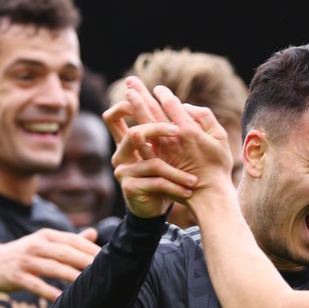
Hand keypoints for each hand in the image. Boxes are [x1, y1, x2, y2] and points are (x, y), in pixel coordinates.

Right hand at [0, 227, 99, 299]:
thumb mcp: (44, 243)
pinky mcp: (16, 276)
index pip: (74, 241)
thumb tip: (94, 233)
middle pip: (66, 253)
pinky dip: (48, 291)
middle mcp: (37, 245)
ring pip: (53, 268)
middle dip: (86, 262)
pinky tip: (61, 299)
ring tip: (89, 285)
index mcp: (47, 236)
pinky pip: (35, 284)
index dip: (92, 250)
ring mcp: (26, 261)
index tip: (111, 259)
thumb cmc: (24, 255)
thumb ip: (68, 240)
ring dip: (72, 276)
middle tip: (106, 271)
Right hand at [104, 88, 196, 217]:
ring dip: (177, 172)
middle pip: (134, 133)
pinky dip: (175, 187)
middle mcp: (122, 153)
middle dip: (157, 129)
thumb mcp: (167, 152)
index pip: (115, 116)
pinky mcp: (130, 187)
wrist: (156, 207)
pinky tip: (187, 192)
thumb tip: (185, 106)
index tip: (152, 100)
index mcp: (129, 142)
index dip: (126, 106)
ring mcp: (124, 170)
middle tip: (179, 130)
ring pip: (153, 163)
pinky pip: (157, 183)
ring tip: (193, 180)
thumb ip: (173, 130)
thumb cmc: (165, 176)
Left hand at [110, 78, 234, 188]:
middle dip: (142, 94)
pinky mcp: (158, 162)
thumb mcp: (219, 138)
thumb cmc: (217, 166)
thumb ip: (205, 118)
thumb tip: (186, 108)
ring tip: (128, 93)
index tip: (158, 89)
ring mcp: (164, 150)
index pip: (172, 105)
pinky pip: (143, 146)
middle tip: (131, 82)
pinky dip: (135, 134)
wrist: (208, 193)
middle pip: (154, 110)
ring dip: (136, 107)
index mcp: (189, 129)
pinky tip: (127, 123)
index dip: (163, 94)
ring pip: (146, 124)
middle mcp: (174, 136)